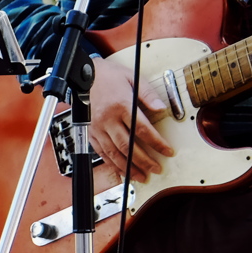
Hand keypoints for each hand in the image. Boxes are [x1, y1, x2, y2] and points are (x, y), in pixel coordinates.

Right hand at [89, 56, 173, 181]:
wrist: (84, 76)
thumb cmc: (108, 76)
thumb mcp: (131, 77)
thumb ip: (148, 94)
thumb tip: (161, 108)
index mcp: (121, 105)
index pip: (142, 129)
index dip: (157, 143)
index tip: (168, 151)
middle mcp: (108, 119)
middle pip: (129, 146)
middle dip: (144, 161)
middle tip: (156, 169)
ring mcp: (98, 129)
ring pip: (115, 154)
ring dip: (130, 168)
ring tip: (143, 176)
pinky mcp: (92, 134)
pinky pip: (103, 154)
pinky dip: (114, 166)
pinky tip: (124, 172)